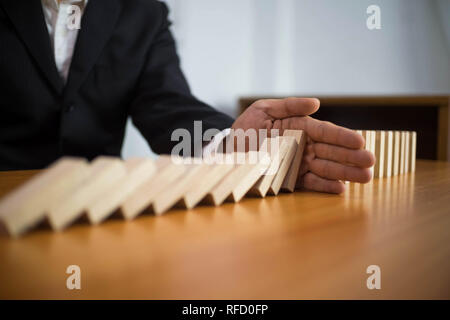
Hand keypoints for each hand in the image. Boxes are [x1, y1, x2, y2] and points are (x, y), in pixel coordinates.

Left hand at [231, 97, 374, 193]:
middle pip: (331, 152)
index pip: (325, 132)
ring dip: (345, 173)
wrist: (227, 151)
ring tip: (365, 178)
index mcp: (299, 127)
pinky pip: (311, 183)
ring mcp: (298, 163)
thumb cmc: (246, 128)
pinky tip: (341, 189)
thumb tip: (317, 103)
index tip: (361, 142)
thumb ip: (290, 106)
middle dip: (352, 157)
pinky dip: (325, 186)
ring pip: (326, 168)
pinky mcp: (291, 180)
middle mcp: (302, 146)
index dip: (343, 137)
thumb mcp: (263, 109)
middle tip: (371, 162)